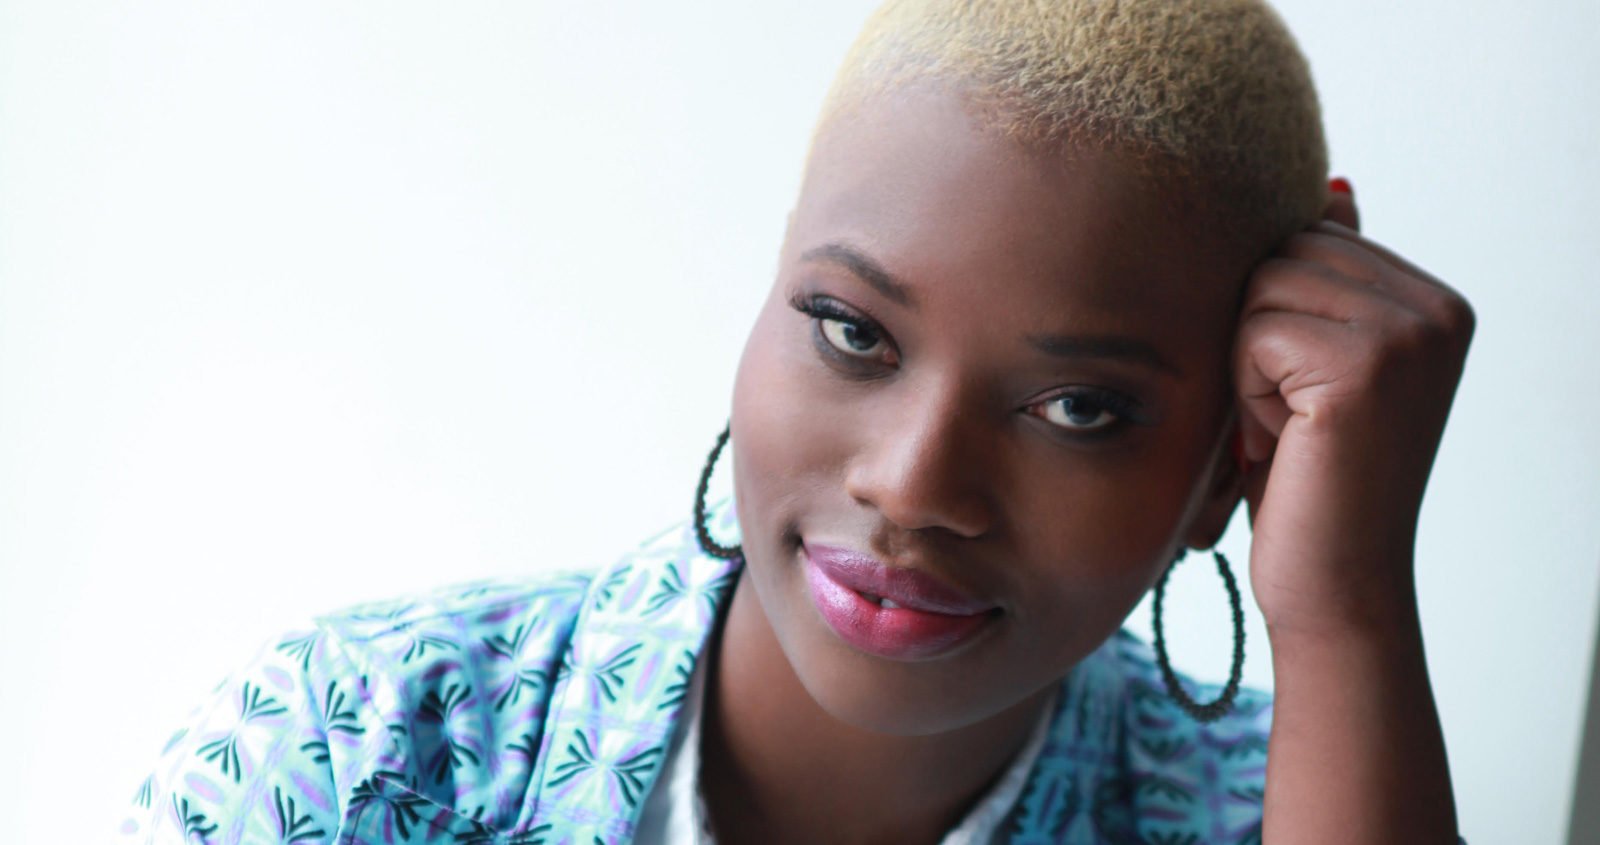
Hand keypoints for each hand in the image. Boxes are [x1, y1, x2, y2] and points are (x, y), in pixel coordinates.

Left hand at [1234, 179, 1474, 636]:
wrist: (1334, 586)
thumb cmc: (1308, 481)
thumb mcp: (1313, 365)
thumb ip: (1330, 281)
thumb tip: (1334, 188)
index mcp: (1435, 302)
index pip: (1306, 240)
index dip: (1273, 319)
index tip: (1306, 398)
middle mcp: (1437, 309)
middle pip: (1280, 253)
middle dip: (1257, 336)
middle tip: (1291, 419)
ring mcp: (1410, 333)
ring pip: (1260, 287)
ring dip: (1247, 363)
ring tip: (1288, 429)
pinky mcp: (1366, 366)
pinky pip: (1252, 331)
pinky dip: (1246, 390)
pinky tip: (1282, 442)